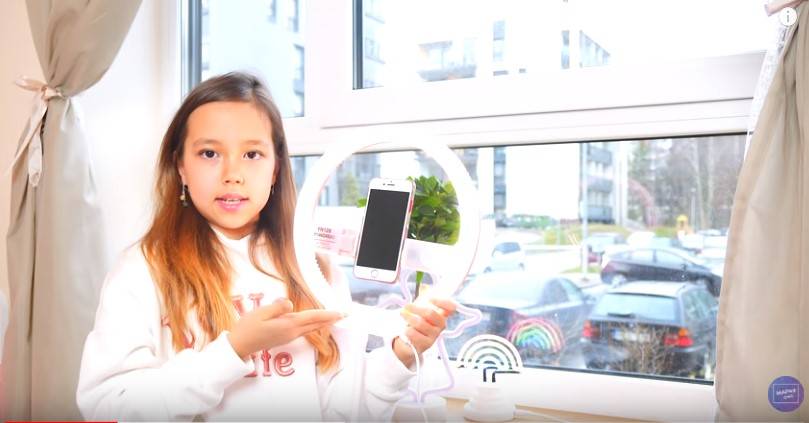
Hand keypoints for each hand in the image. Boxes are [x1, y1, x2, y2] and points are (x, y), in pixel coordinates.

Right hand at [227, 297, 343, 359]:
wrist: (239, 346)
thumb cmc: (247, 328)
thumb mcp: (260, 313)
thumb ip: (277, 307)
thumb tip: (289, 303)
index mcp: (288, 324)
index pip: (312, 317)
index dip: (327, 314)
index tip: (341, 312)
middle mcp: (292, 332)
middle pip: (315, 324)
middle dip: (330, 319)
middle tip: (345, 315)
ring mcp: (288, 337)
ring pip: (310, 328)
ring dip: (322, 322)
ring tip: (333, 318)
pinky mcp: (283, 338)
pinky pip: (303, 330)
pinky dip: (313, 325)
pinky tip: (314, 323)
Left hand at [393, 298, 456, 367]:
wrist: (409, 341)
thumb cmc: (417, 322)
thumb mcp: (421, 308)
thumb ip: (424, 297)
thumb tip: (424, 287)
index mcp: (442, 315)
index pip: (451, 308)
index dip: (443, 302)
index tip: (431, 298)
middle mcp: (440, 325)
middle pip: (431, 313)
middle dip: (416, 308)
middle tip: (407, 306)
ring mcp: (434, 335)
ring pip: (421, 323)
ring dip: (409, 317)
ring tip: (402, 315)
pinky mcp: (426, 344)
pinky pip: (415, 335)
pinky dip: (408, 330)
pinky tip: (405, 329)